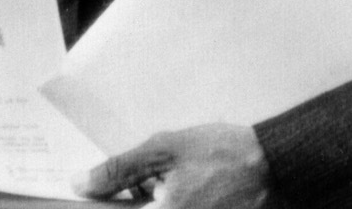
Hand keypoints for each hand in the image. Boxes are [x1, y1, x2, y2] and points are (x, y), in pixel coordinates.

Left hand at [75, 123, 283, 207]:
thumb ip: (119, 170)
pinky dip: (169, 201)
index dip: (106, 202)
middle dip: (136, 197)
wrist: (272, 166)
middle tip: (155, 178)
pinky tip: (186, 188)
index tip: (97, 190)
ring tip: (178, 180)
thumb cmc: (221, 154)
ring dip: (152, 200)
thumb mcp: (164, 151)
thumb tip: (79, 184)